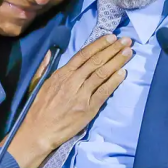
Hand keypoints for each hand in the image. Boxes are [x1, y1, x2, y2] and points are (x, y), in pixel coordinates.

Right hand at [8, 34, 133, 167]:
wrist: (39, 131)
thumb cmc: (39, 108)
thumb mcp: (38, 83)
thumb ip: (45, 66)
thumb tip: (51, 52)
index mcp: (61, 74)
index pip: (83, 55)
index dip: (99, 44)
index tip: (111, 37)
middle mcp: (72, 82)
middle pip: (96, 61)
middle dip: (113, 49)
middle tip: (126, 41)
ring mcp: (81, 95)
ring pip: (102, 73)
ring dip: (117, 61)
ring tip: (128, 53)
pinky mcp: (88, 108)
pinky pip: (104, 91)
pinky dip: (114, 81)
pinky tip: (123, 72)